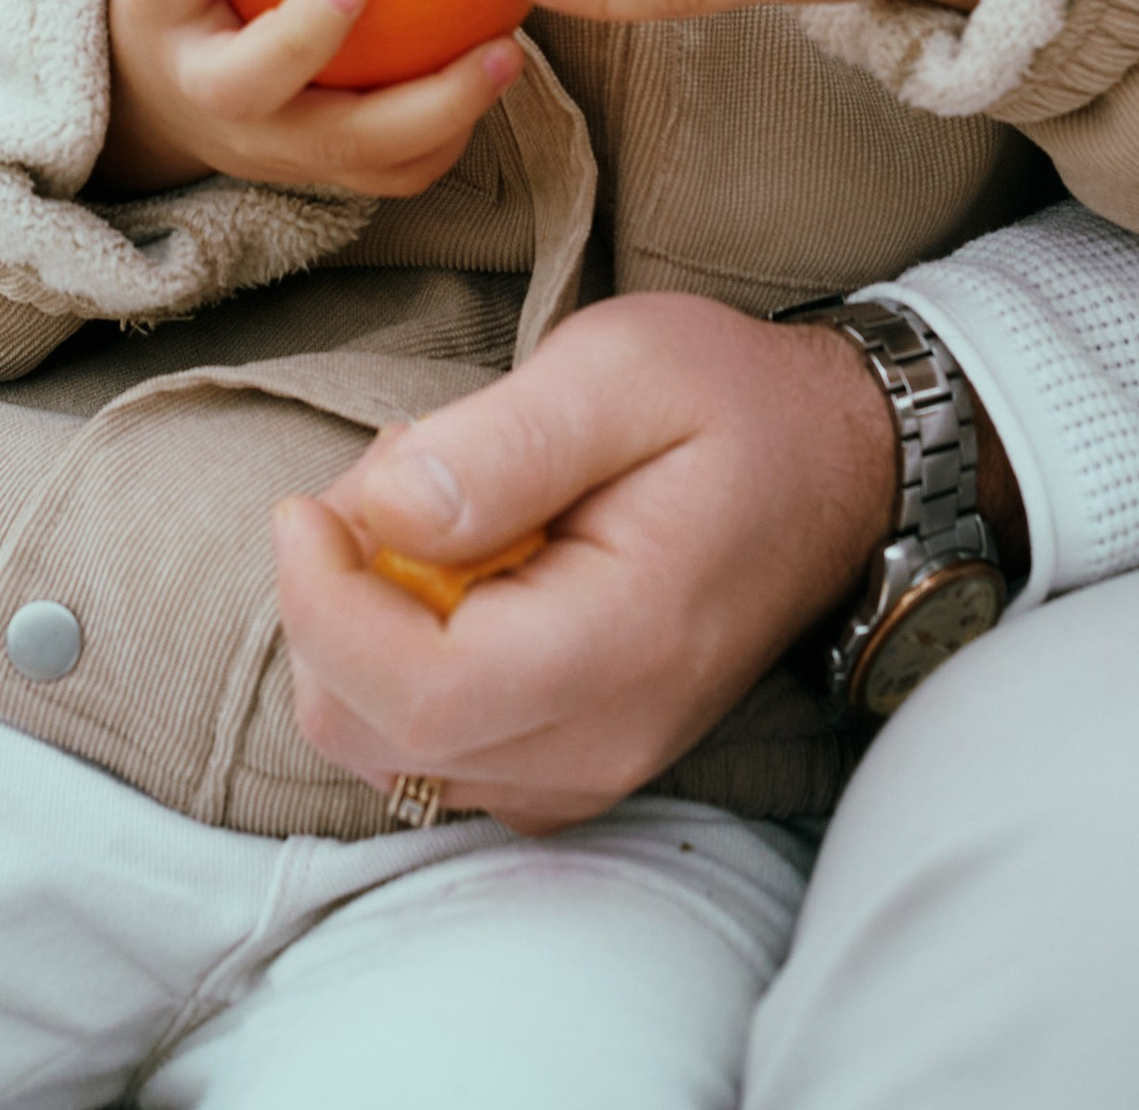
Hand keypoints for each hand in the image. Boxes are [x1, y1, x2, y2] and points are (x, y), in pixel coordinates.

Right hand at [100, 0, 522, 200]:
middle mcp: (206, 84)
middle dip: (304, 35)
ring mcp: (266, 141)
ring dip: (428, 108)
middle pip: (247, 81)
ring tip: (503, 49)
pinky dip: (447, 136)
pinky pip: (390, 173)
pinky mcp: (319, 171)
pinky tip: (493, 73)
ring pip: (342, 148)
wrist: (163, 76)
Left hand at [272, 290, 896, 831]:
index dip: (322, 603)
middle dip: (334, 603)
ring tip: (439, 512)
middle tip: (399, 480)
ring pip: (385, 747)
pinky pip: (426, 749)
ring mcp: (583, 771)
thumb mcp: (621, 367)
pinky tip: (457, 570)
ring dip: (363, 629)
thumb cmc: (729, 402)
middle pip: (376, 730)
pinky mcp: (562, 766)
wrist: (832, 466)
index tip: (306, 503)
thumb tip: (381, 512)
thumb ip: (499, 443)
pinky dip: (399, 662)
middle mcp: (598, 745)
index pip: (413, 694)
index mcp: (618, 650)